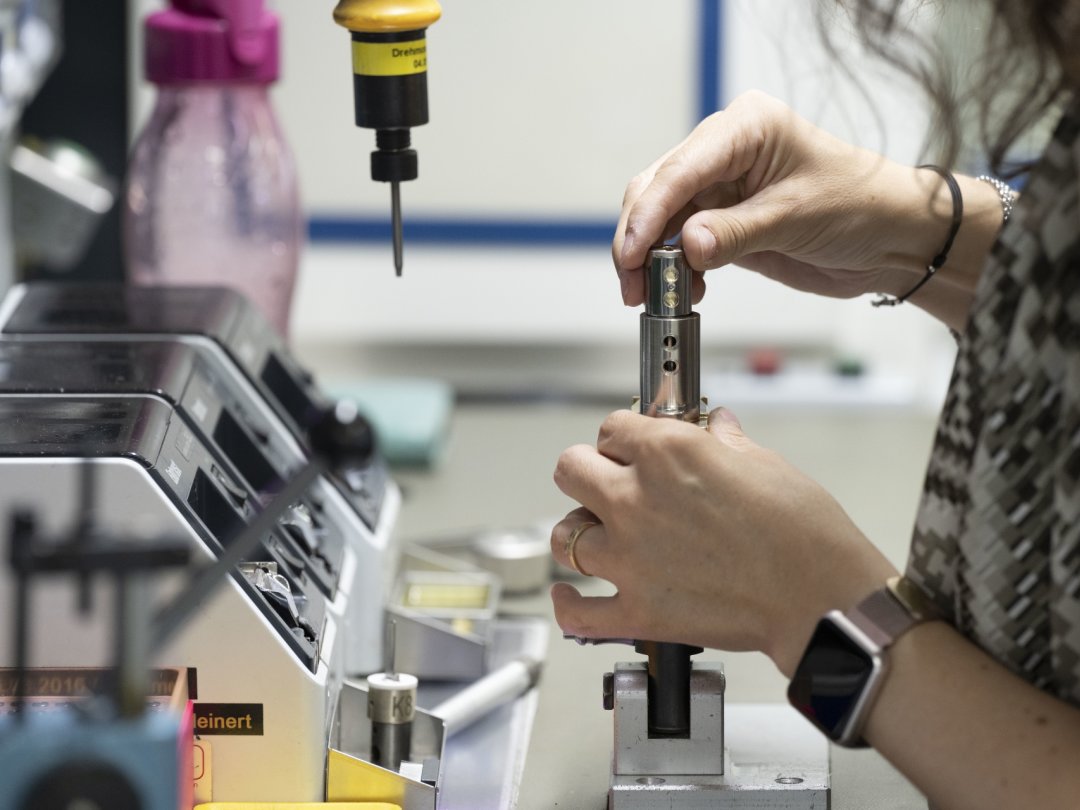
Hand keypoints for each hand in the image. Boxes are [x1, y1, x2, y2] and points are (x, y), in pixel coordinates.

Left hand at [550, 407, 896, 676]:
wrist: (821, 599)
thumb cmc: (804, 532)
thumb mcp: (765, 464)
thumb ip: (725, 443)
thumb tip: (717, 426)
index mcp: (667, 454)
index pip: (613, 428)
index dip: (625, 437)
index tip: (634, 447)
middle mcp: (635, 500)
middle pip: (571, 470)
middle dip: (588, 471)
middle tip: (608, 482)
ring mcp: (629, 558)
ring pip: (564, 535)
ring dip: (578, 532)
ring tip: (597, 536)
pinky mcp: (637, 610)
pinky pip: (577, 610)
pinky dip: (569, 605)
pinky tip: (571, 596)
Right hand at [613, 90, 954, 307]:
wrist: (890, 239)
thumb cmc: (860, 207)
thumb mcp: (796, 218)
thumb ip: (735, 233)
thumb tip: (685, 247)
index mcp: (745, 128)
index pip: (680, 170)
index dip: (649, 214)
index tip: (632, 253)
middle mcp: (724, 151)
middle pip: (656, 190)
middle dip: (639, 239)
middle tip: (633, 284)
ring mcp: (719, 187)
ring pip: (660, 220)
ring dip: (650, 260)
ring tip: (652, 296)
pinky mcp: (720, 220)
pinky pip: (679, 243)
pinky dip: (673, 270)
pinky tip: (683, 291)